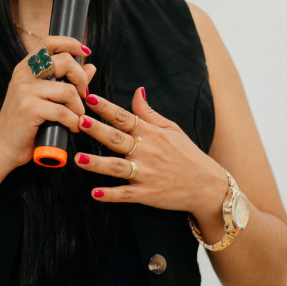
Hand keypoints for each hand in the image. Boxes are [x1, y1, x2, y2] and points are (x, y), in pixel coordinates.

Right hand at [0, 37, 96, 172]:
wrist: (1, 148)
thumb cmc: (24, 125)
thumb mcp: (44, 99)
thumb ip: (66, 81)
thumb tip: (91, 67)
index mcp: (25, 68)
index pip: (49, 42)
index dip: (70, 43)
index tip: (85, 52)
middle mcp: (23, 75)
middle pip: (64, 62)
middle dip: (81, 80)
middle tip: (83, 95)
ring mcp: (25, 91)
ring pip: (67, 90)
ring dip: (78, 107)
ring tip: (77, 117)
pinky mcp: (29, 109)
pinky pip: (63, 111)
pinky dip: (73, 121)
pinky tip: (72, 127)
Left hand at [73, 87, 228, 217]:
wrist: (207, 186)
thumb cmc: (187, 155)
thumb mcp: (172, 129)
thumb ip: (149, 113)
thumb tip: (137, 91)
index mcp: (152, 134)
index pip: (125, 118)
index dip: (107, 108)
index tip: (90, 99)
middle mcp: (147, 152)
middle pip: (118, 139)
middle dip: (98, 130)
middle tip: (80, 122)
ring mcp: (146, 174)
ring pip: (117, 167)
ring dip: (97, 164)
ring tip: (79, 159)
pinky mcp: (147, 194)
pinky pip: (125, 194)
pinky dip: (110, 194)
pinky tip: (95, 193)